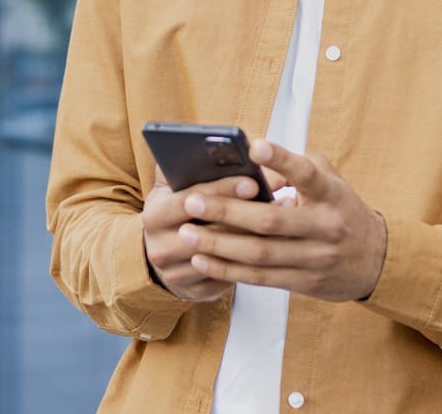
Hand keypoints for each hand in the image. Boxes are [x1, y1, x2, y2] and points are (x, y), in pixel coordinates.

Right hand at [142, 166, 278, 301]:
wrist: (161, 253)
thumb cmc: (174, 209)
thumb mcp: (172, 184)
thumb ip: (190, 164)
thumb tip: (232, 150)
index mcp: (154, 215)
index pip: (190, 200)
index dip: (223, 190)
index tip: (252, 182)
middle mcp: (160, 247)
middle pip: (210, 232)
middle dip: (246, 215)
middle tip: (281, 201)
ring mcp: (176, 274)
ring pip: (224, 257)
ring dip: (257, 238)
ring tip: (287, 219)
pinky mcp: (194, 292)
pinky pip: (228, 278)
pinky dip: (253, 260)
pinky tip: (276, 244)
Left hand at [178, 139, 387, 302]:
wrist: (375, 260)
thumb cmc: (339, 208)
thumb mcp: (329, 181)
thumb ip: (296, 168)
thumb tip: (250, 159)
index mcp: (331, 194)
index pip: (307, 174)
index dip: (282, 160)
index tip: (255, 147)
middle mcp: (324, 227)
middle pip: (270, 221)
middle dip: (227, 211)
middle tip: (192, 201)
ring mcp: (314, 258)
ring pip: (260, 253)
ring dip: (219, 244)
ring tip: (187, 232)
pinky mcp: (303, 283)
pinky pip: (259, 277)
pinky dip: (228, 269)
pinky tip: (202, 259)